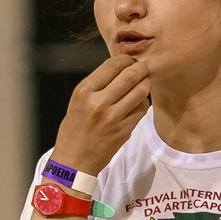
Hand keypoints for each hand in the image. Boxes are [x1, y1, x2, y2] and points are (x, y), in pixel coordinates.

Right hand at [54, 54, 152, 174]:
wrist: (75, 160)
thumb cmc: (75, 129)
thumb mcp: (78, 100)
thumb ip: (97, 84)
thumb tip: (120, 68)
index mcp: (84, 91)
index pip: (112, 65)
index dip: (126, 60)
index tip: (130, 61)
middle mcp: (99, 102)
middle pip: (130, 75)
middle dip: (141, 68)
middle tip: (143, 69)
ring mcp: (113, 117)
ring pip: (140, 91)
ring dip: (145, 84)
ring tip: (143, 83)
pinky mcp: (124, 130)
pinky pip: (142, 109)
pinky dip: (143, 102)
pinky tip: (137, 102)